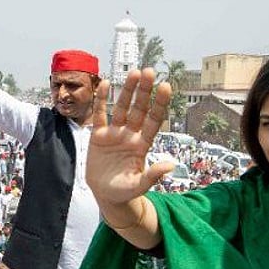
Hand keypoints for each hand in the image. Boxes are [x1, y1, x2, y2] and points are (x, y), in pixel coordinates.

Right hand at [87, 69, 172, 206]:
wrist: (106, 196)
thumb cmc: (124, 192)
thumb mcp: (138, 186)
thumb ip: (152, 176)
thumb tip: (170, 166)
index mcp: (142, 145)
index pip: (154, 120)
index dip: (159, 104)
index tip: (165, 86)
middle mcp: (130, 135)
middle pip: (139, 109)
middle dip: (145, 91)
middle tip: (150, 71)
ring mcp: (115, 134)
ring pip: (122, 108)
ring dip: (128, 91)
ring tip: (134, 72)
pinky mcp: (98, 136)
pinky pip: (100, 114)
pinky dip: (102, 100)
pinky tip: (107, 84)